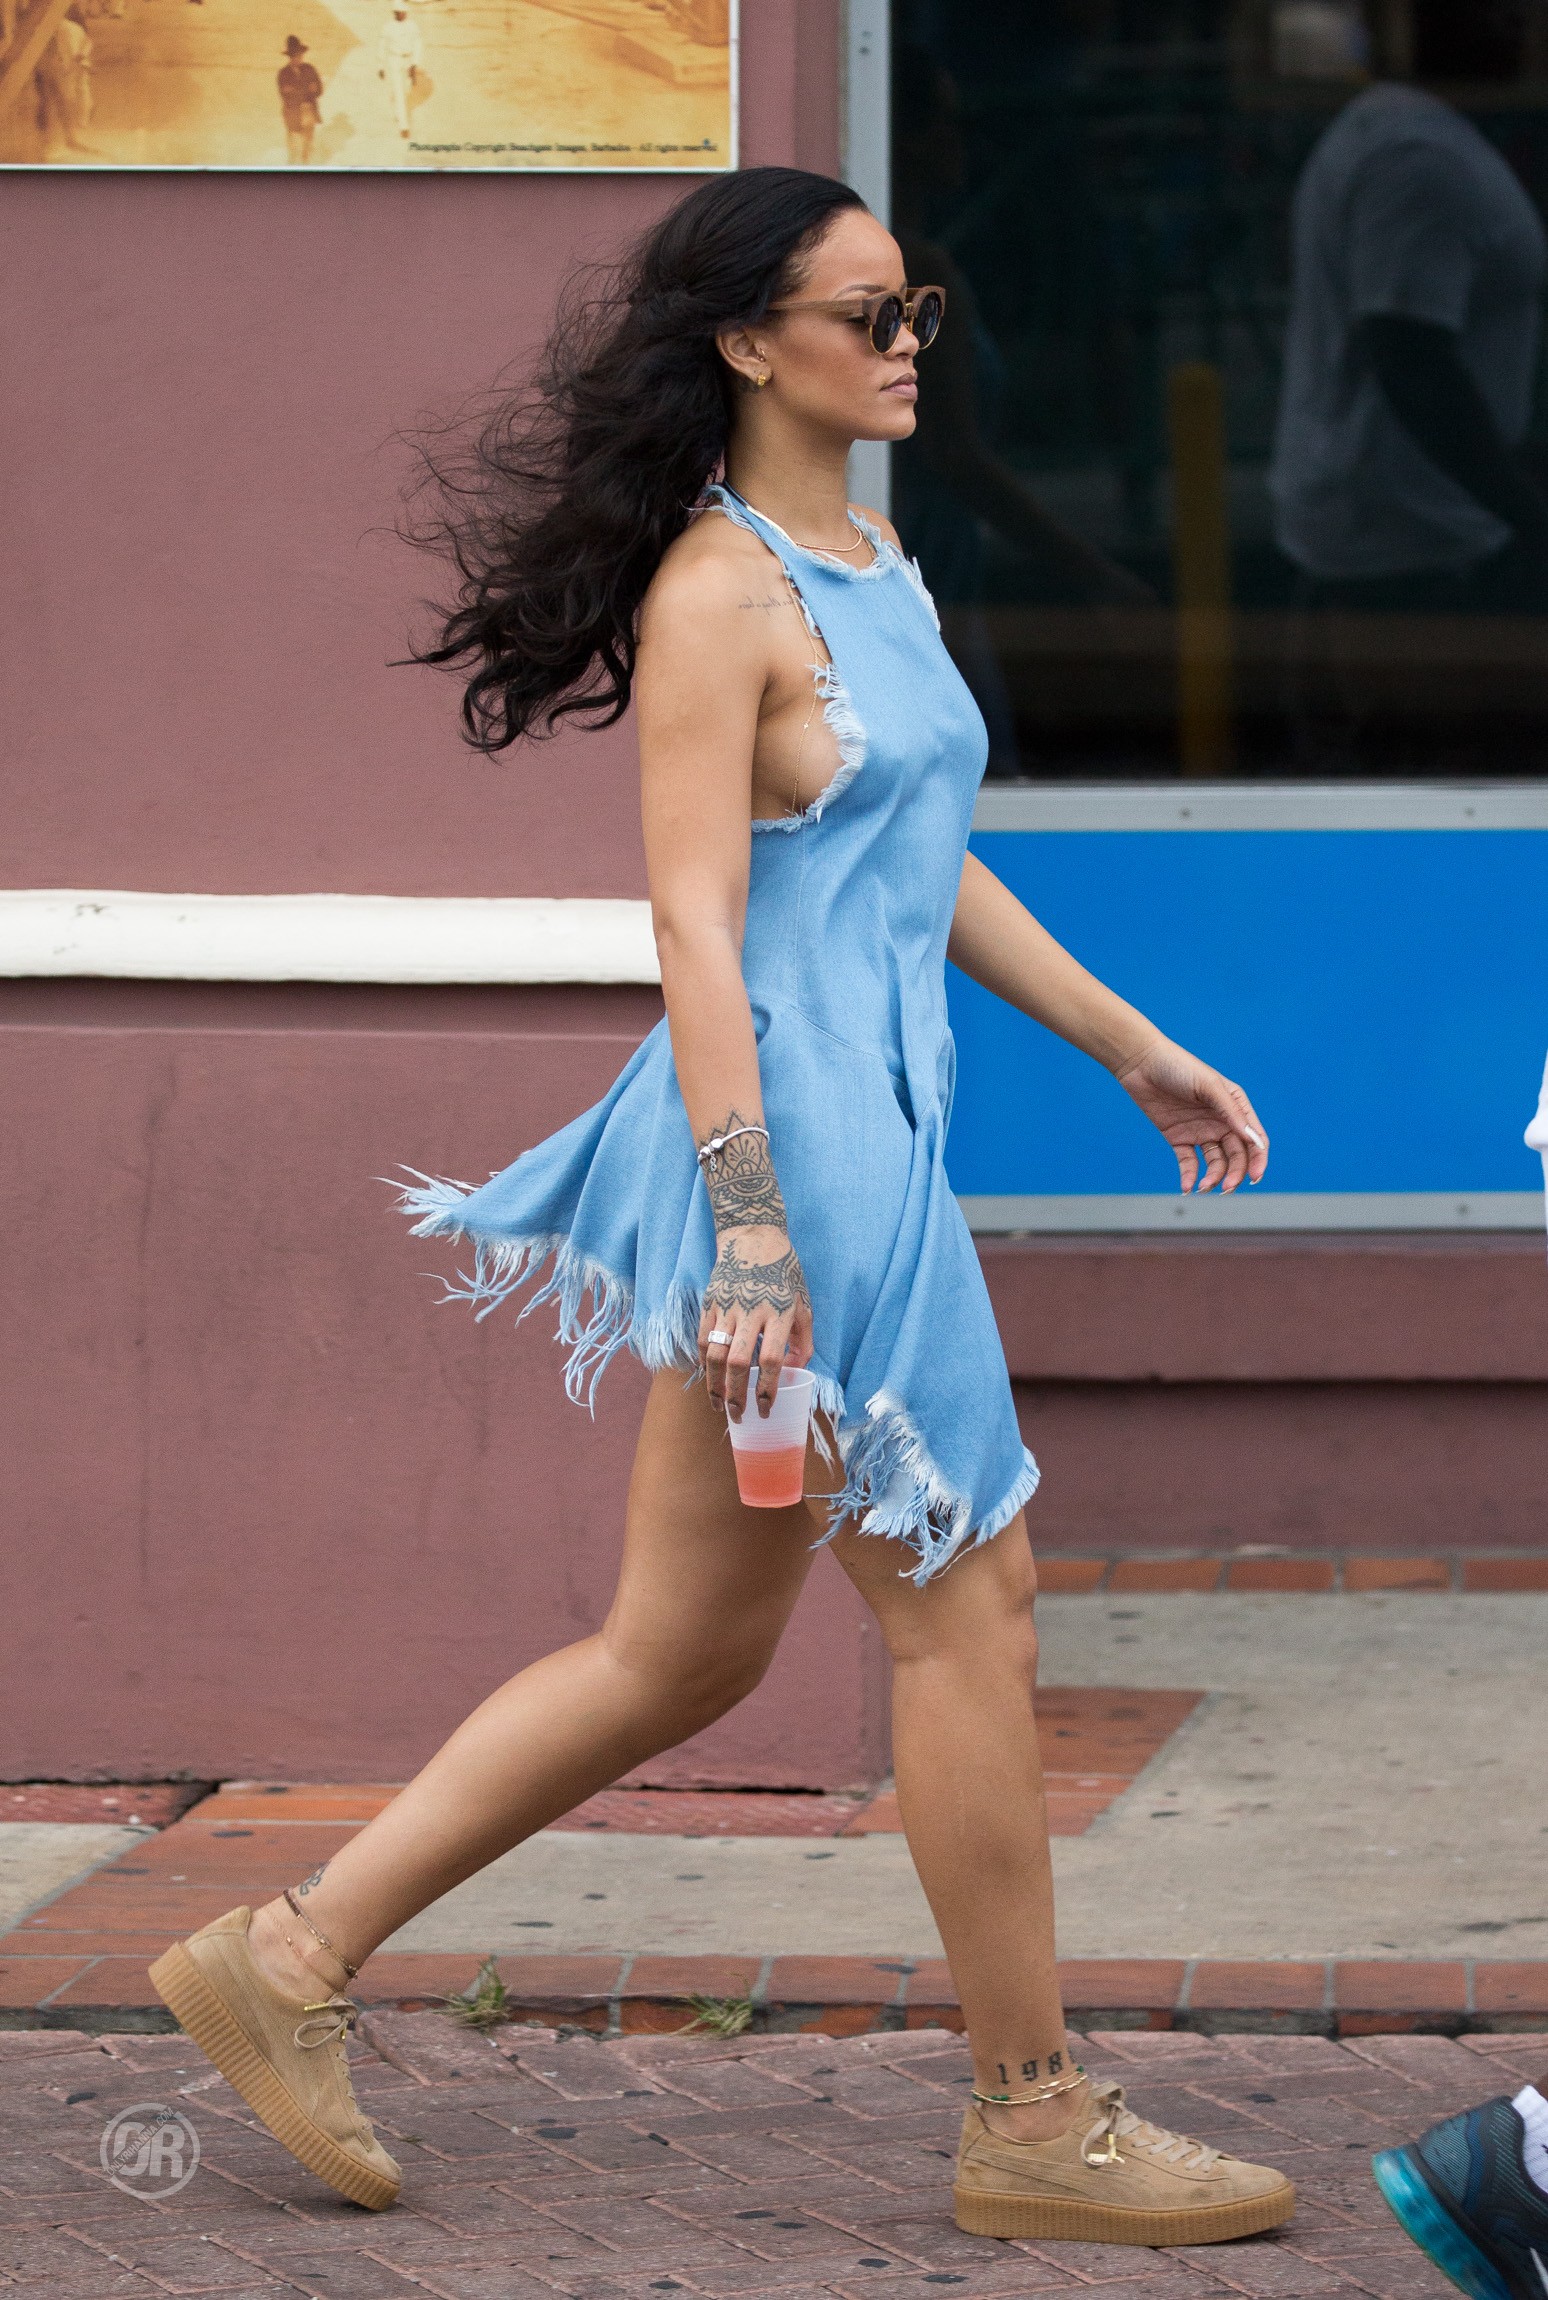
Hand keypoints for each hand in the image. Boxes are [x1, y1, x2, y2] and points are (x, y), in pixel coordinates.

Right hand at [699, 1223, 812, 1421]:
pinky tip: (709, 1377)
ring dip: (714, 1384)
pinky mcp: (709, 1303)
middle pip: (737, 1362)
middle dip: (736, 1394)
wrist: (753, 1237)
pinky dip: (703, 1361)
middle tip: (739, 1415)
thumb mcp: (803, 1302)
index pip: (770, 1358)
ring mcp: (726, 1307)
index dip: (767, 1387)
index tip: (766, 1408)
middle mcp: (750, 1311)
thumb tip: (796, 1370)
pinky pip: (702, 1338)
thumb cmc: (784, 1273)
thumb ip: (803, 1339)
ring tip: (718, 1404)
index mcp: (778, 1313)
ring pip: (714, 1353)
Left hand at [1114, 1036, 1267, 1193]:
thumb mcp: (1209, 1086)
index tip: (1254, 1178)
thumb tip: (1254, 1140)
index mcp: (1235, 1106)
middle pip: (1236, 1155)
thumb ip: (1231, 1113)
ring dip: (1213, 1178)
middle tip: (1226, 1189)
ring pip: (1215, 1162)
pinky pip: (1188, 1162)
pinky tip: (1188, 1186)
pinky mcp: (1178, 1138)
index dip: (1258, 1160)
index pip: (1254, 1139)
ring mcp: (1200, 1130)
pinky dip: (1190, 1176)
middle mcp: (1221, 1121)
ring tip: (1203, 1187)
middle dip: (1234, 1174)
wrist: (1140, 1062)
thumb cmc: (1178, 1066)